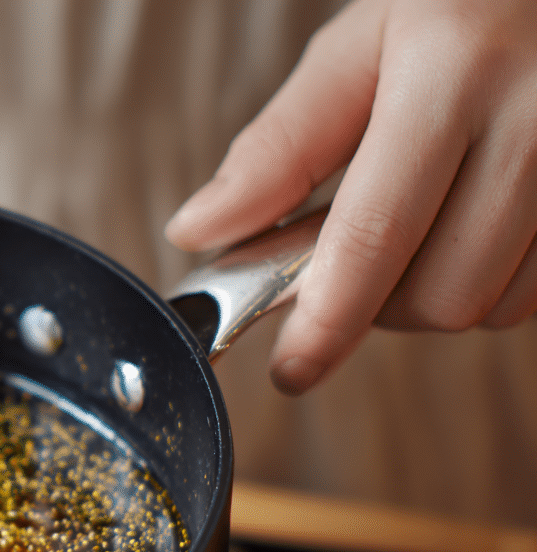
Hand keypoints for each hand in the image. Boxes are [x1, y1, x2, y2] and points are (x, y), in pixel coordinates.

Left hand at [165, 0, 536, 394]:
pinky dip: (491, 281)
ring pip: (495, 304)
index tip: (291, 369)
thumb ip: (280, 146)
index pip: (375, 237)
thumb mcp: (357, 45)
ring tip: (416, 226)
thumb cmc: (456, 4)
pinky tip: (469, 226)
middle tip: (349, 260)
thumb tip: (200, 231)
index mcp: (454, 70)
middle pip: (441, 294)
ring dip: (433, 295)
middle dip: (376, 305)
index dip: (325, 323)